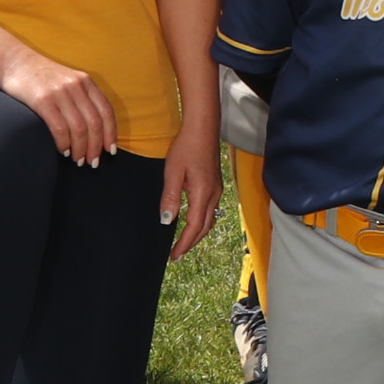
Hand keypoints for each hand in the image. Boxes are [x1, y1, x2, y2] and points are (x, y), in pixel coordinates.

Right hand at [0, 46, 117, 162]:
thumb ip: (81, 98)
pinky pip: (59, 128)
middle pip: (94, 123)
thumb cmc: (41, 77)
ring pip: (79, 128)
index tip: (111, 150)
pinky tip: (63, 151)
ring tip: (78, 160)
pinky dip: (63, 143)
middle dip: (96, 146)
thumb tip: (93, 129)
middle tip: (92, 162)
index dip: (111, 133)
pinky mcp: (42, 100)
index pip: (106, 111)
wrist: (14, 61)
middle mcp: (76, 86)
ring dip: (80, 149)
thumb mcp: (68, 81)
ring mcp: (60, 93)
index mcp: (86, 82)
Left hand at [159, 122, 222, 257]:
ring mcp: (217, 190)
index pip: (194, 227)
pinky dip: (201, 222)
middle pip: (204, 227)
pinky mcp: (215, 184)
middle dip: (191, 243)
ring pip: (209, 220)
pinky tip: (192, 221)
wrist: (203, 128)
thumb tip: (166, 221)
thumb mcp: (173, 173)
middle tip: (176, 255)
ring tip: (183, 242)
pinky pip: (210, 210)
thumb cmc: (186, 147)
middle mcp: (214, 195)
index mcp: (203, 194)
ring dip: (197, 233)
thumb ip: (170, 198)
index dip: (184, 243)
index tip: (173, 256)